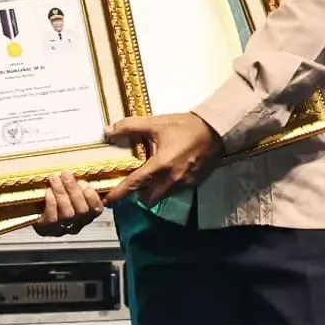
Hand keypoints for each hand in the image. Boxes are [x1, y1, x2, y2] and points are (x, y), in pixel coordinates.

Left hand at [33, 172, 102, 236]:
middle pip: (82, 210)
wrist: (34, 206)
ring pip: (68, 214)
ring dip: (61, 193)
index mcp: (88, 212)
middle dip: (73, 190)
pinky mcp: (48, 229)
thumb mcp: (71, 185)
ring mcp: (63, 228)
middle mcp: (78, 223)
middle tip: (66, 175)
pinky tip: (48, 192)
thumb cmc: (57, 192)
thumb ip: (80, 181)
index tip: (82, 182)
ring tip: (54, 179)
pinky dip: (51, 203)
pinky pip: (53, 218)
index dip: (91, 196)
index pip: (97, 208)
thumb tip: (87, 170)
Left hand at [103, 113, 222, 206]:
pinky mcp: (193, 183)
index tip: (108, 201)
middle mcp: (172, 178)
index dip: (120, 194)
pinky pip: (175, 190)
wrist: (216, 130)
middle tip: (136, 184)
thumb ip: (131, 127)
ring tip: (153, 175)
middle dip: (140, 195)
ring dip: (155, 190)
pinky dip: (168, 185)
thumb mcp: (156, 123)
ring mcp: (184, 183)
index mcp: (160, 164)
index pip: (135, 183)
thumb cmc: (186, 126)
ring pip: (162, 195)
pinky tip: (170, 171)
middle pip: (149, 198)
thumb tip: (109, 130)